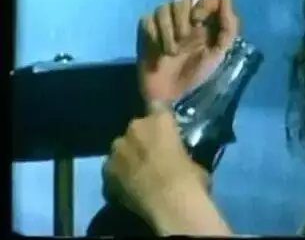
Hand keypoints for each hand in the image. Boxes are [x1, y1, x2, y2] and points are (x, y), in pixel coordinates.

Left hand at [102, 107, 209, 226]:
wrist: (170, 204)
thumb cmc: (190, 179)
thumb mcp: (193, 158)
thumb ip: (179, 150)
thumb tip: (177, 156)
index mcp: (160, 120)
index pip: (157, 105)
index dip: (160, 118)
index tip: (165, 128)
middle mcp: (135, 127)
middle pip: (135, 128)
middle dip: (142, 139)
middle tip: (152, 156)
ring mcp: (117, 150)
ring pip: (120, 149)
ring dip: (128, 157)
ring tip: (138, 174)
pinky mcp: (105, 172)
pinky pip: (112, 170)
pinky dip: (118, 177)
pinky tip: (128, 188)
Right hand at [137, 0, 238, 108]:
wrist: (172, 94)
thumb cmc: (198, 74)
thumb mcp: (219, 52)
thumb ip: (228, 25)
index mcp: (204, 21)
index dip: (202, 5)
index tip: (199, 21)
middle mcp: (184, 17)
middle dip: (182, 19)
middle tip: (184, 40)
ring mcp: (163, 21)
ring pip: (163, 7)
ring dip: (168, 31)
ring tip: (173, 52)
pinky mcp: (146, 28)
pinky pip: (148, 19)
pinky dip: (155, 36)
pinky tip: (159, 52)